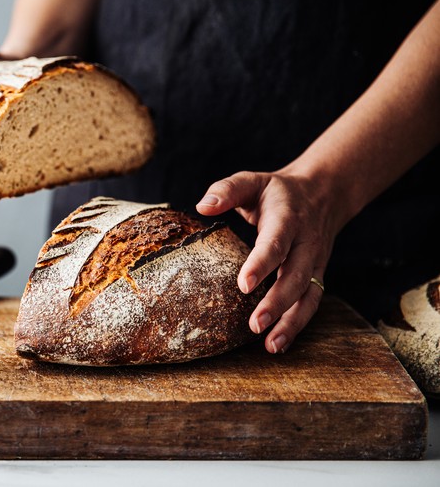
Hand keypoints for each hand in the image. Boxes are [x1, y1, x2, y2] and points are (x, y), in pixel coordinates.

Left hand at [196, 169, 344, 353]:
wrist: (324, 193)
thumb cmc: (277, 191)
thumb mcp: (253, 180)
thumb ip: (227, 190)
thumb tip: (202, 206)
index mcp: (288, 218)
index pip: (276, 243)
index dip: (262, 263)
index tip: (243, 285)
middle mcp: (306, 243)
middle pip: (295, 276)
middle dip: (277, 302)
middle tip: (254, 324)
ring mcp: (315, 262)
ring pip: (308, 295)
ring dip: (291, 322)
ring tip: (270, 346)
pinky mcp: (317, 275)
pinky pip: (311, 302)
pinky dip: (297, 325)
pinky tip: (277, 344)